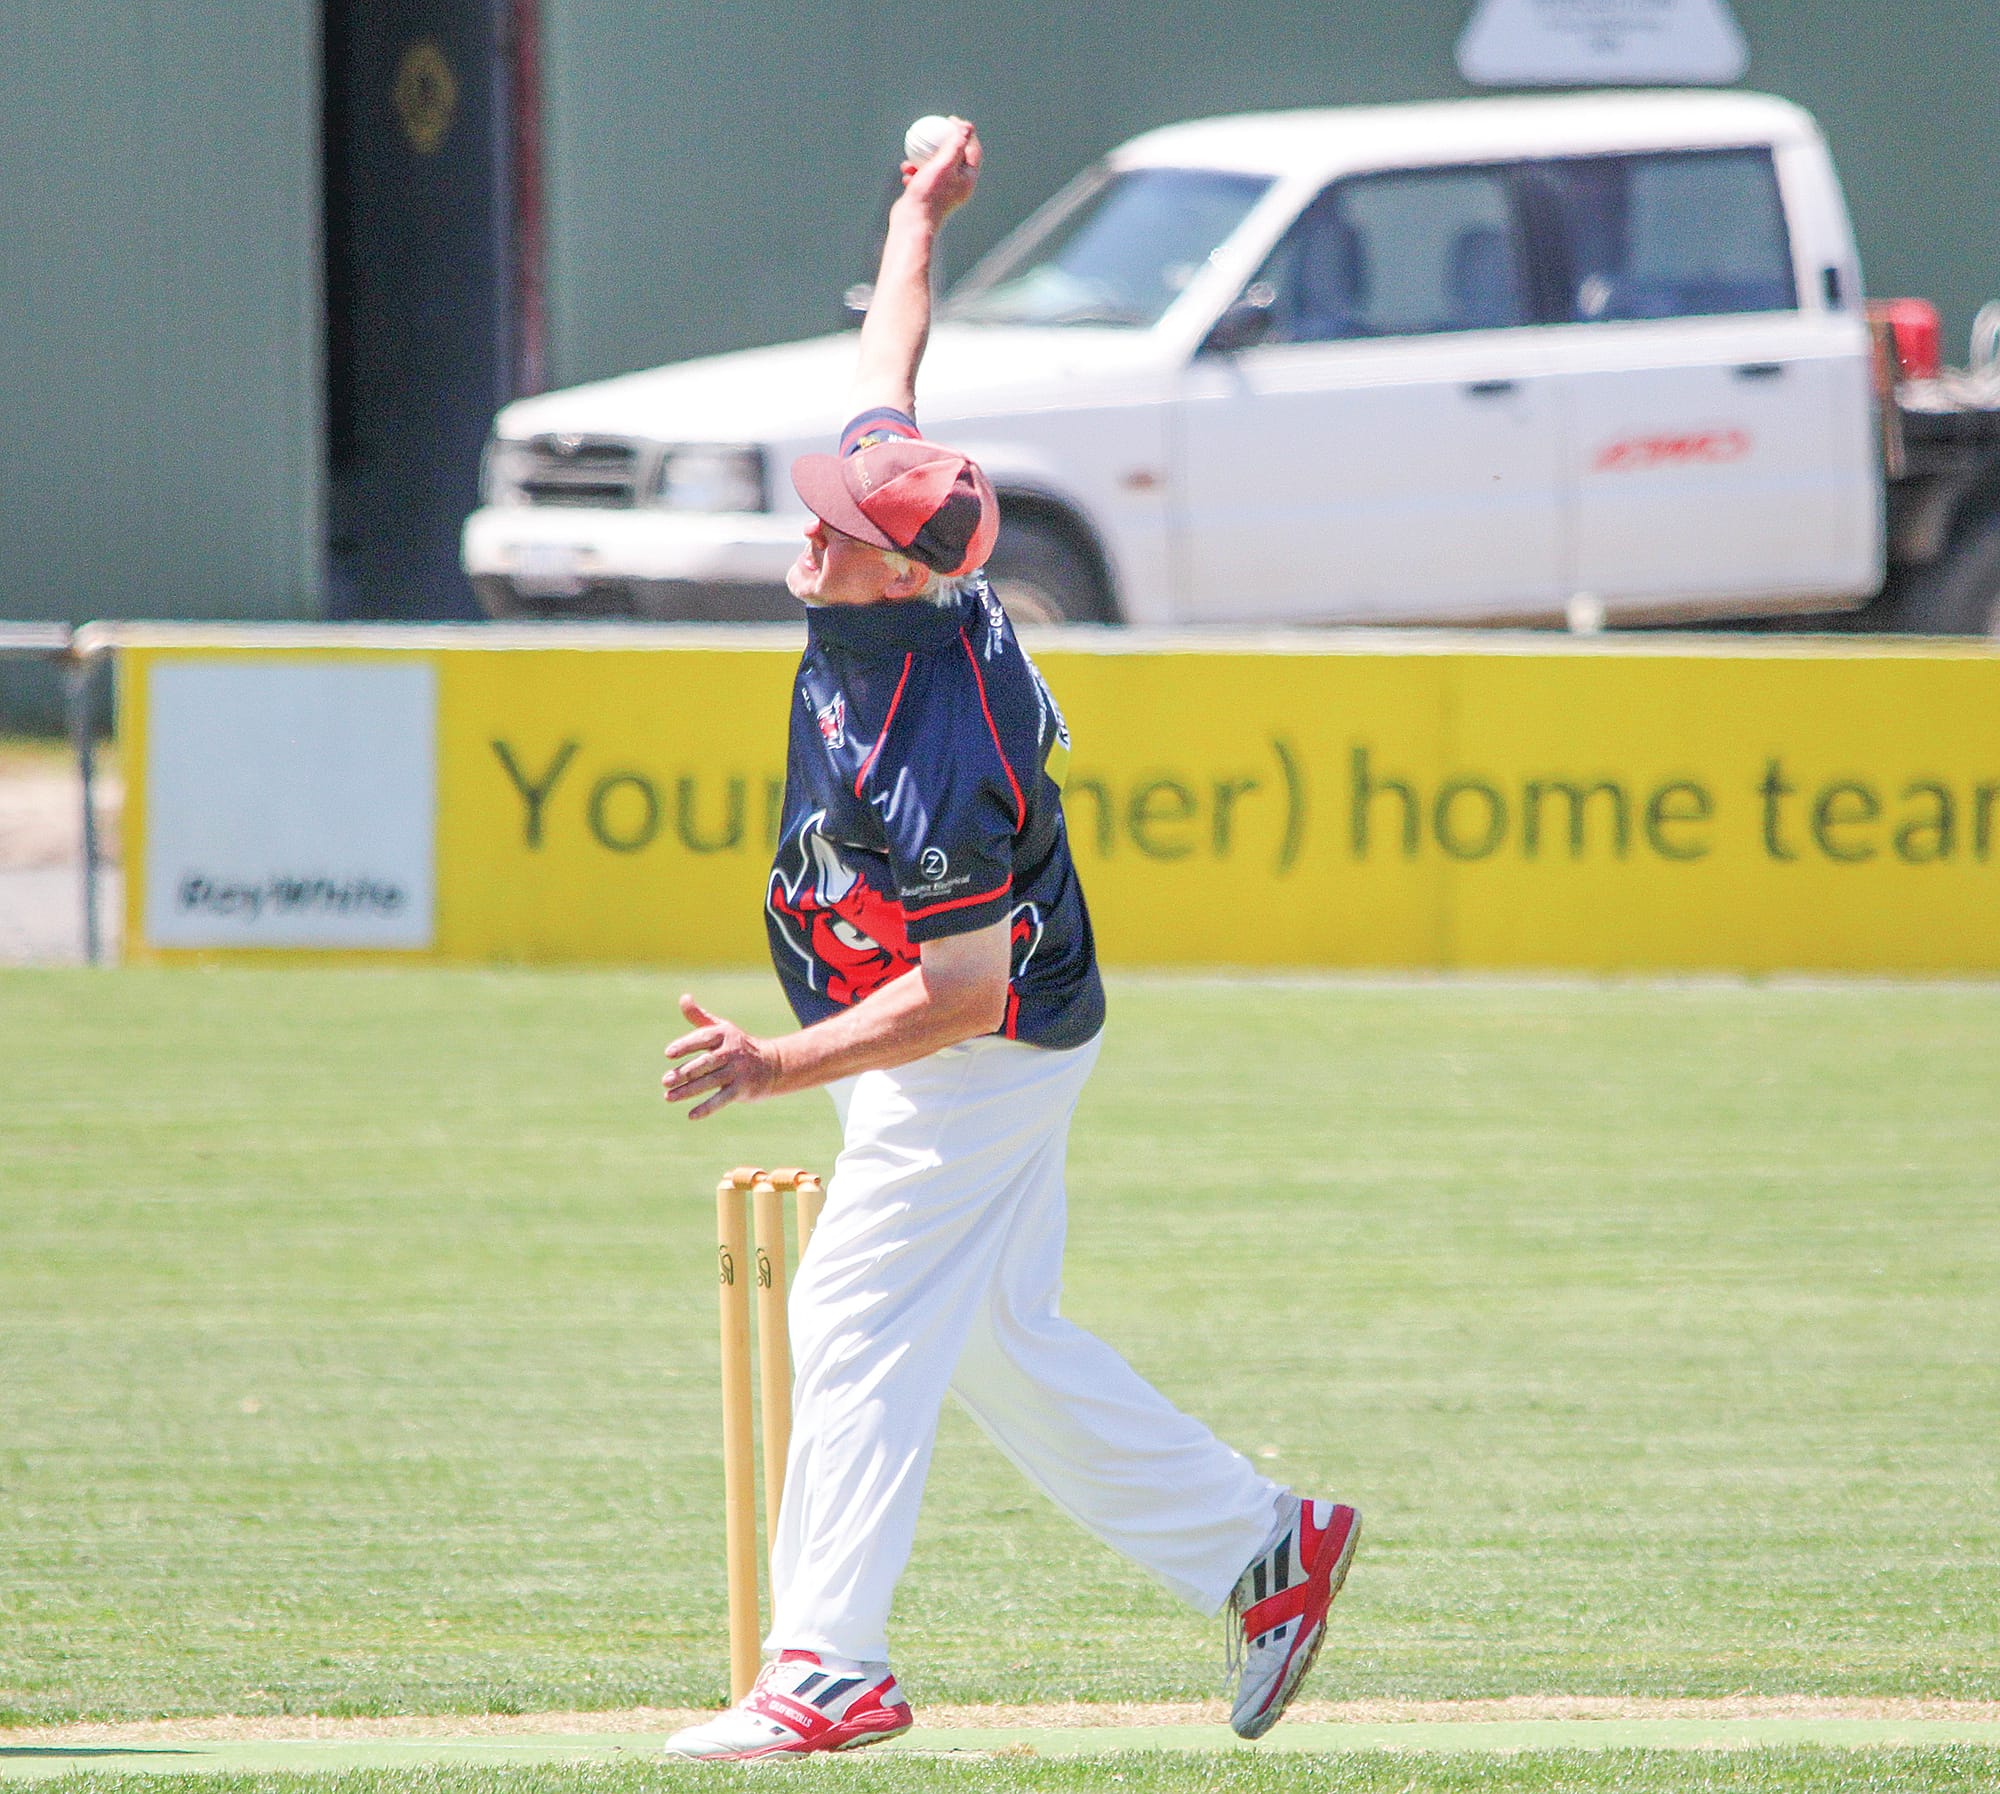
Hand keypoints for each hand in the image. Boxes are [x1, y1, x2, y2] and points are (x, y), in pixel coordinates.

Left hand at [662, 994, 779, 1119]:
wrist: (773, 1065)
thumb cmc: (739, 1046)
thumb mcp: (722, 1029)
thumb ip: (699, 1017)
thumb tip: (684, 997)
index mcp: (725, 1034)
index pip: (702, 1038)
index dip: (685, 1045)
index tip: (669, 1054)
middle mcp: (732, 1052)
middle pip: (705, 1063)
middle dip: (684, 1072)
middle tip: (665, 1081)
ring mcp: (738, 1071)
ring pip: (710, 1082)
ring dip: (688, 1090)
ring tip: (669, 1097)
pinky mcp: (742, 1089)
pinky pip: (722, 1100)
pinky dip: (706, 1108)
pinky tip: (690, 1115)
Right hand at [899, 117, 979, 219]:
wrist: (913, 222)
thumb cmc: (929, 194)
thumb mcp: (943, 165)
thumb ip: (956, 145)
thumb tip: (968, 127)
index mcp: (968, 179)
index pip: (972, 149)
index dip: (964, 131)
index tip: (949, 120)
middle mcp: (959, 185)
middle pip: (954, 155)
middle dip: (942, 141)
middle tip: (933, 127)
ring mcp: (944, 191)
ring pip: (936, 165)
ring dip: (923, 157)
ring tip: (912, 154)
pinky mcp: (930, 196)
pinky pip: (923, 177)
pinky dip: (915, 172)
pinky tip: (905, 170)